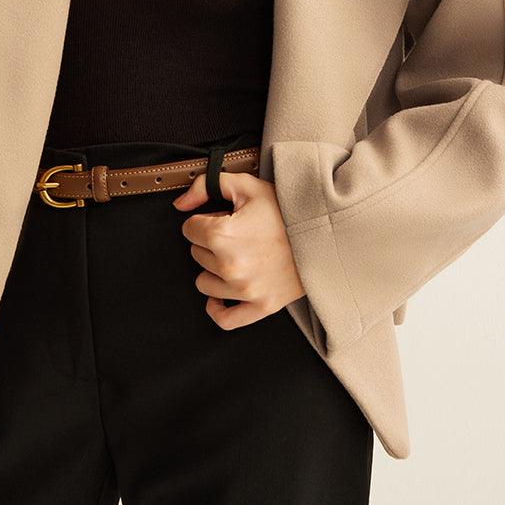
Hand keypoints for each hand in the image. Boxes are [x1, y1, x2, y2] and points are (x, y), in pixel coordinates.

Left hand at [171, 169, 306, 329]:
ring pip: (204, 282)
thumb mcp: (247, 186)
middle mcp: (229, 266)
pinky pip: (224, 319)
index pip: (189, 229)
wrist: (325, 233)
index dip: (206, 219)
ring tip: (240, 255)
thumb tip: (180, 205)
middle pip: (196, 254)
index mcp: (222, 235)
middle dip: (211, 242)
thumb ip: (206, 186)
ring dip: (215, 269)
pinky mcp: (260, 306)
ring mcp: (244, 290)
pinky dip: (217, 308)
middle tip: (240, 234)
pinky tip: (220, 294)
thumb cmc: (287, 210)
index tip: (225, 218)